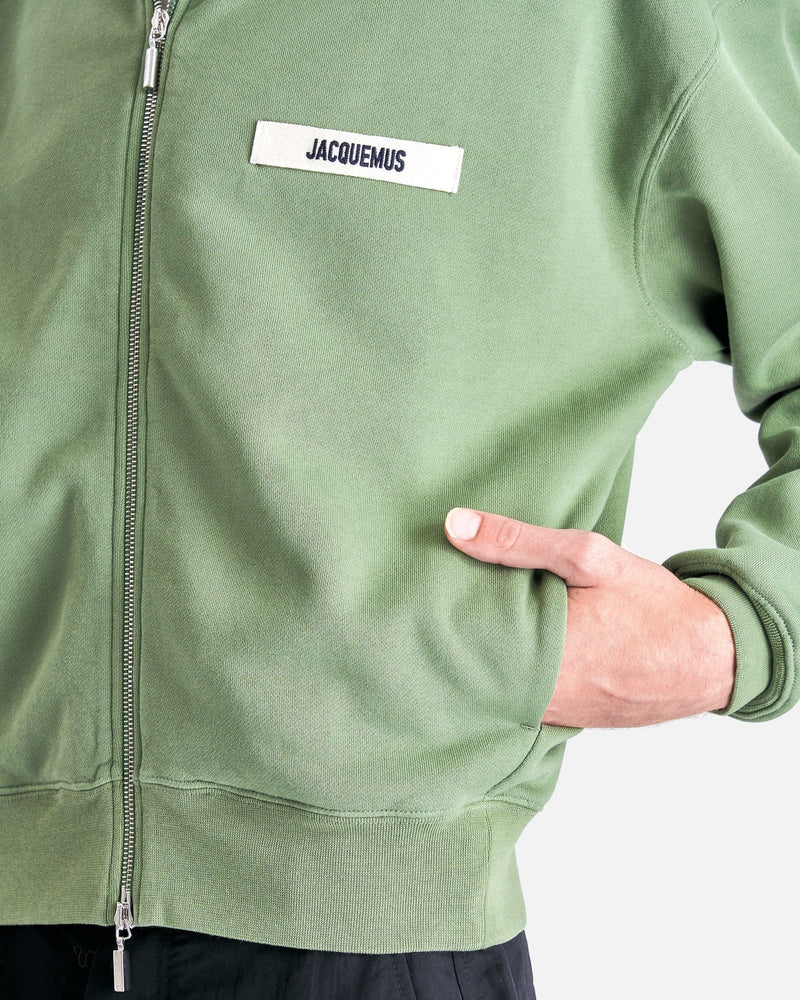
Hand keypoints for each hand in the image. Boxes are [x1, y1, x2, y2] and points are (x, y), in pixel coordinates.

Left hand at [444, 508, 735, 727]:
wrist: (710, 658)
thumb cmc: (652, 606)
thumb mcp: (588, 558)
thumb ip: (518, 541)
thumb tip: (455, 525)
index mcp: (538, 656)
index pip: (461, 642)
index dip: (435, 621)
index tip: (416, 599)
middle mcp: (539, 695)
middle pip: (472, 669)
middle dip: (454, 641)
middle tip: (428, 612)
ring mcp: (554, 713)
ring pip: (494, 689)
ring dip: (480, 662)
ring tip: (461, 629)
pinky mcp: (568, 719)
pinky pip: (522, 701)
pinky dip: (510, 679)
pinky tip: (504, 654)